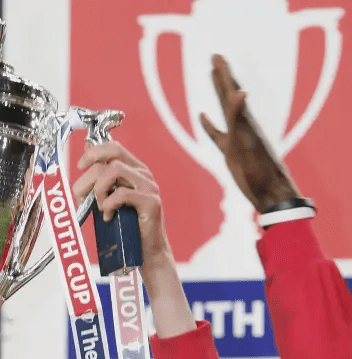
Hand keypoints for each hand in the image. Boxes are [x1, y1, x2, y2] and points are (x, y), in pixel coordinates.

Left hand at [74, 140, 169, 261]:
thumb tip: (86, 157)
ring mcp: (149, 187)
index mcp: (135, 170)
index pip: (113, 148)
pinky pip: (122, 193)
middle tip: (82, 198)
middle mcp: (144, 174)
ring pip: (114, 171)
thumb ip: (100, 181)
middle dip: (88, 179)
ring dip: (98, 190)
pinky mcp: (151, 202)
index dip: (93, 153)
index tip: (81, 166)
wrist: (147, 252)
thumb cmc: (127, 228)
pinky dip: (109, 204)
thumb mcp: (108, 200)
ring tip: (100, 207)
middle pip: (110, 160)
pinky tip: (108, 216)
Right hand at [200, 55, 300, 212]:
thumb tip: (239, 91)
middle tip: (215, 57)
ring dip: (218, 93)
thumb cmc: (258, 168)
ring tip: (212, 78)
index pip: (231, 91)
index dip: (224, 74)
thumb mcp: (245, 141)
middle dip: (222, 76)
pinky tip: (203, 117)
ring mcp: (235, 137)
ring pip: (224, 110)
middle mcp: (240, 125)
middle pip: (229, 95)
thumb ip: (239, 116)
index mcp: (243, 120)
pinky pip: (216, 133)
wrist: (268, 190)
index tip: (217, 56)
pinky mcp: (230, 151)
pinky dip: (209, 124)